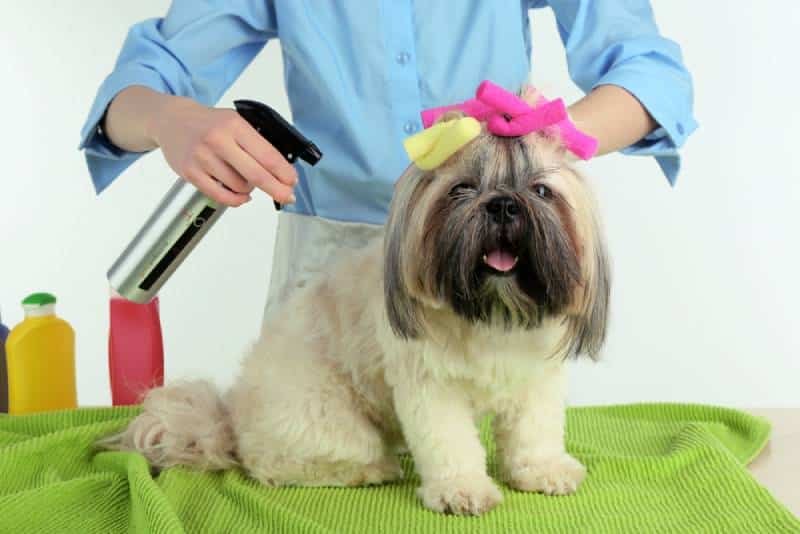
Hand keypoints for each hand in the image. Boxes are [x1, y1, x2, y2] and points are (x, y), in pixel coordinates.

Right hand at [148, 96, 297, 206]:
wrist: (172, 120)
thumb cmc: (209, 123)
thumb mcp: (235, 122)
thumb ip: (255, 143)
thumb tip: (281, 171)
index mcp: (234, 126)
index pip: (267, 155)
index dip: (284, 172)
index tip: (292, 181)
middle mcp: (218, 140)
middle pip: (256, 175)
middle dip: (277, 189)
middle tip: (287, 196)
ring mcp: (202, 158)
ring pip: (240, 187)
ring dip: (249, 190)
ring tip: (244, 179)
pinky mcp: (190, 173)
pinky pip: (221, 197)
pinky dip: (236, 200)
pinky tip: (241, 196)